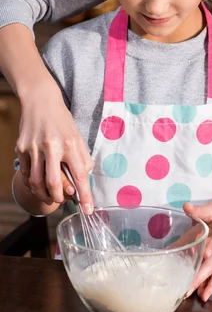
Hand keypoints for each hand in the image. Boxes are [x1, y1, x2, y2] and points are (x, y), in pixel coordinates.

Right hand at [17, 83, 93, 212]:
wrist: (40, 101)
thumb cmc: (62, 120)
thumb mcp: (78, 136)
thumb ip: (83, 157)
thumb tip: (85, 177)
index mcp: (70, 144)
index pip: (80, 175)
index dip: (85, 196)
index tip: (88, 210)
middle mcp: (52, 146)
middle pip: (54, 183)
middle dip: (59, 199)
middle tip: (62, 201)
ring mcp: (34, 148)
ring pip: (37, 182)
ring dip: (45, 194)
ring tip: (51, 196)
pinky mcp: (22, 148)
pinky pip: (27, 173)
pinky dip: (34, 183)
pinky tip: (39, 184)